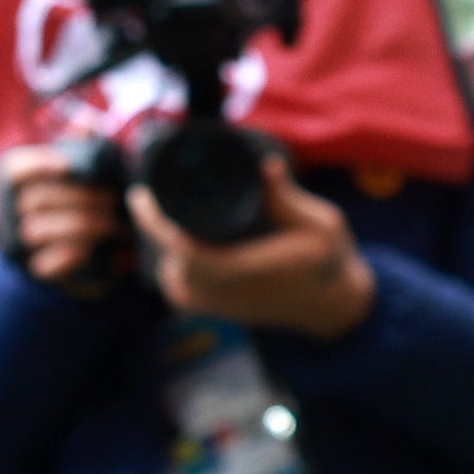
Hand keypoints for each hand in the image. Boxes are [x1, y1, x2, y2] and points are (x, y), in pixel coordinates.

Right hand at [0, 145, 127, 297]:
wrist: (62, 252)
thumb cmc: (68, 201)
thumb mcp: (70, 173)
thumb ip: (77, 147)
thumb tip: (87, 120)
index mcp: (11, 182)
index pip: (12, 169)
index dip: (39, 164)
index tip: (70, 165)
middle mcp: (7, 211)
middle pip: (37, 200)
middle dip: (81, 199)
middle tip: (113, 199)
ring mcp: (18, 242)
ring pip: (41, 230)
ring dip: (83, 225)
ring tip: (113, 224)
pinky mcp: (33, 269)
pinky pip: (46, 263)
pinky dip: (70, 255)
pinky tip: (91, 248)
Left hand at [137, 155, 378, 340]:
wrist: (333, 307)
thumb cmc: (330, 262)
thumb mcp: (322, 224)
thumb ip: (288, 197)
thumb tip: (265, 163)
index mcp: (244, 270)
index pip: (180, 249)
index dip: (153, 222)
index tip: (141, 194)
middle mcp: (223, 291)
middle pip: (167, 256)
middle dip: (154, 224)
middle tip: (151, 194)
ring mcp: (215, 304)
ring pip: (169, 271)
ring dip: (164, 243)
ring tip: (165, 212)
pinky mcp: (213, 309)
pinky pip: (176, 284)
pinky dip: (173, 261)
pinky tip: (175, 239)